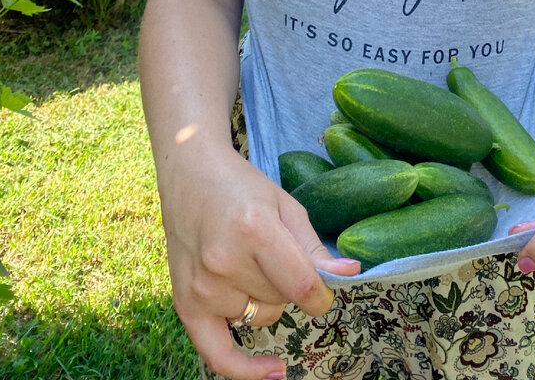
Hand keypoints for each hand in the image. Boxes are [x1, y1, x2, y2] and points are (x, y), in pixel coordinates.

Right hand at [160, 145, 360, 379]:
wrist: (190, 175)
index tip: (324, 291)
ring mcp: (203, 286)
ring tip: (248, 261)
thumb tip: (350, 274)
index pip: (301, 285)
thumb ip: (314, 247)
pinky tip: (273, 371)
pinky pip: (218, 355)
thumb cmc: (243, 186)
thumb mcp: (285, 206)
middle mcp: (225, 262)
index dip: (321, 294)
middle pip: (281, 300)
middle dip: (287, 283)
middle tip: (270, 249)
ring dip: (265, 301)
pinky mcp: (185, 303)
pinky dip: (245, 369)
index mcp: (255, 230)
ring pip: (260, 318)